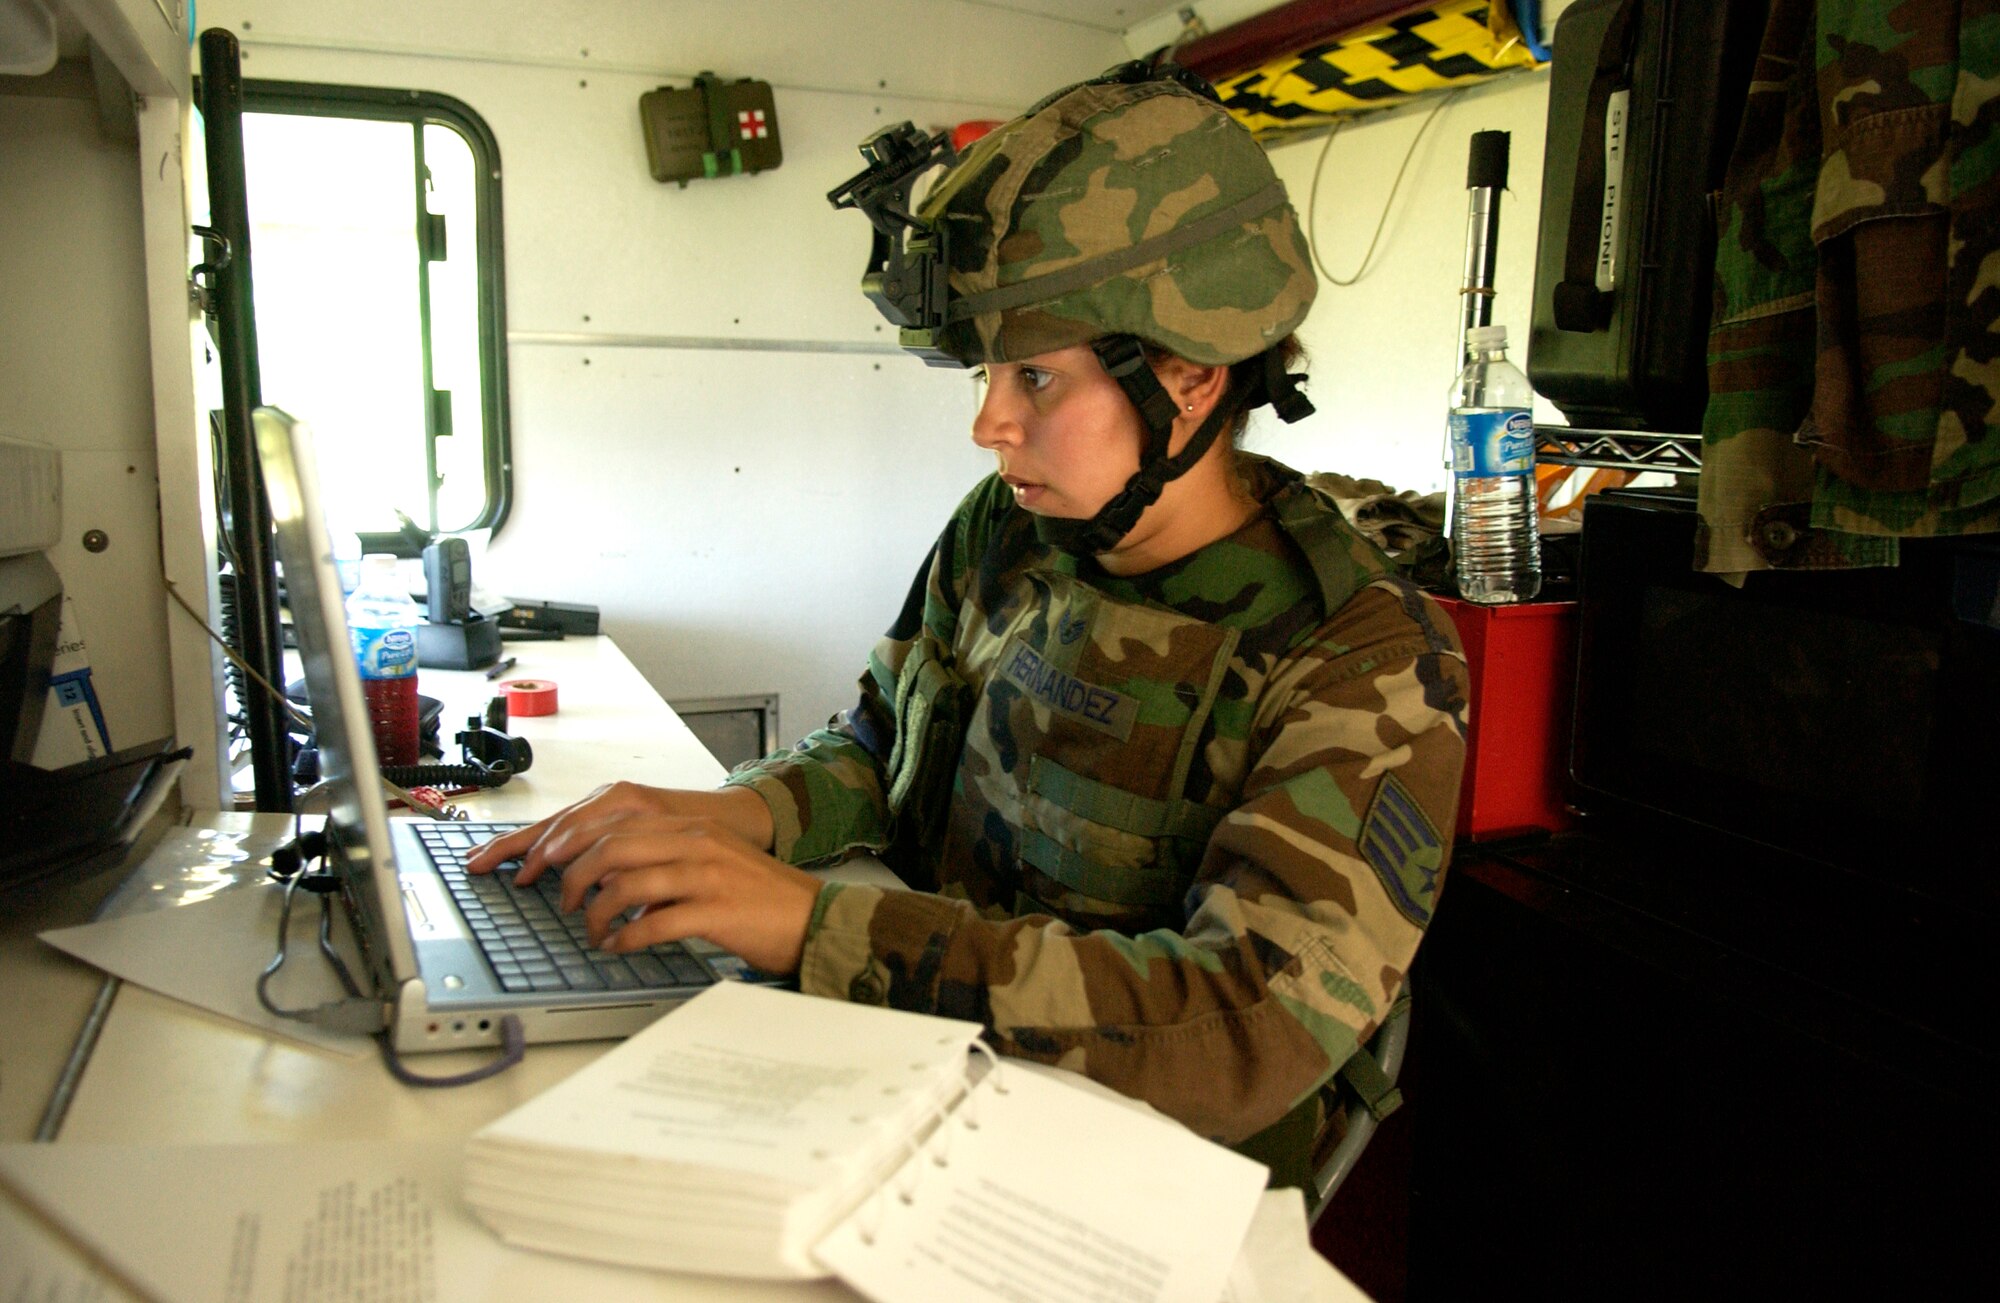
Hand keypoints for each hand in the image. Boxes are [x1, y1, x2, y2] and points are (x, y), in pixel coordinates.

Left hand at [465, 783, 813, 974]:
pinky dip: (627, 939)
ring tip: (593, 932)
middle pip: (611, 848)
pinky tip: (620, 948)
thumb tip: (608, 877)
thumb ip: (661, 859)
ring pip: (626, 885)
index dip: (566, 843)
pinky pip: (653, 924)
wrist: (811, 916)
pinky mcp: (714, 910)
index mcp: (687, 827)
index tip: (536, 864)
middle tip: (563, 903)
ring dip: (598, 914)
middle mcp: (693, 843)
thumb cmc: (758, 896)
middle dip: (572, 877)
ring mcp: (705, 875)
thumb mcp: (709, 861)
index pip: (611, 823)